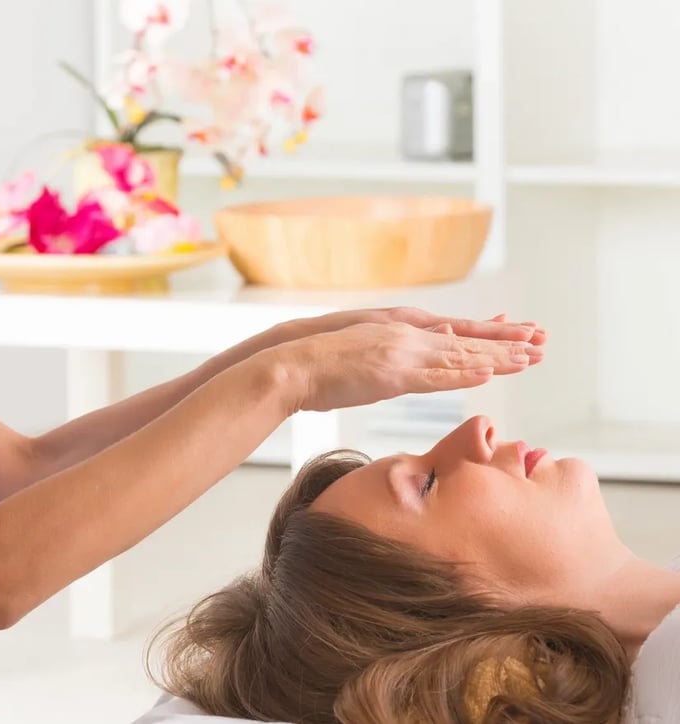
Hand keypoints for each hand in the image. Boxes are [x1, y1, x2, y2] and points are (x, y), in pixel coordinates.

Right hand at [273, 322, 542, 412]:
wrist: (294, 363)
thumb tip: (410, 369)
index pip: (455, 332)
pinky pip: (436, 376)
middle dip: (506, 342)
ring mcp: (401, 353)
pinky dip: (464, 374)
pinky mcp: (392, 374)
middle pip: (466, 340)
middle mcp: (407, 335)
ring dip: (497, 357)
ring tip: (530, 358)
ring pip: (459, 355)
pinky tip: (488, 374)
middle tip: (542, 341)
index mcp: (400, 331)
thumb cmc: (322, 365)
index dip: (488, 334)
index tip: (518, 333)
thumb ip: (392, 358)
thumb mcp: (365, 356)